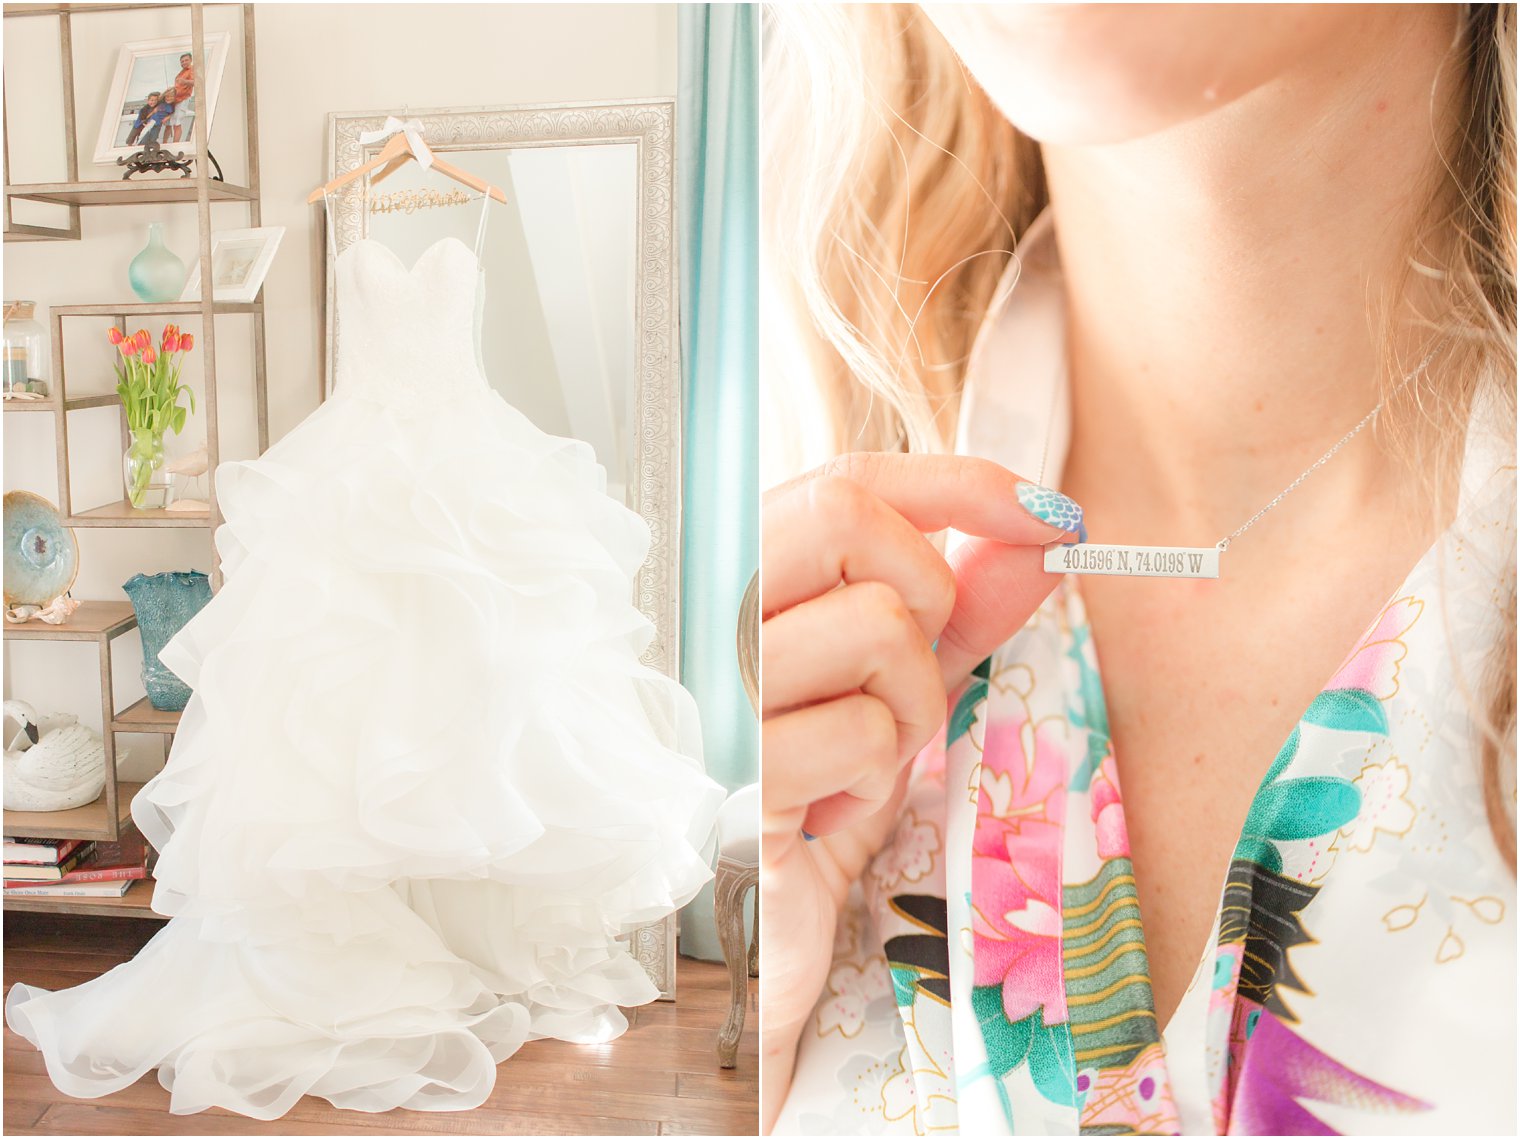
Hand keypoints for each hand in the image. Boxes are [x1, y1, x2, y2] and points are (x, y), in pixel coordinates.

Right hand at [758, 452, 1080, 1129]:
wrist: (751, 934)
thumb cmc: (814, 801)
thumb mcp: (898, 693)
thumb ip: (962, 611)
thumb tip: (1041, 535)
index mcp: (741, 585)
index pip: (842, 481)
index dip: (956, 481)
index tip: (1046, 512)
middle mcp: (704, 617)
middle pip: (846, 516)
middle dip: (928, 593)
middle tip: (909, 676)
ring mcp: (707, 688)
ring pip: (876, 624)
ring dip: (906, 707)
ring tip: (854, 764)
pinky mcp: (729, 771)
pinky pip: (863, 731)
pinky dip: (872, 781)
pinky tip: (824, 815)